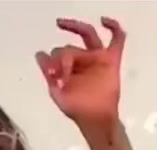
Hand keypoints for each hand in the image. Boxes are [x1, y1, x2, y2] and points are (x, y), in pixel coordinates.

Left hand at [35, 16, 124, 134]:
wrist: (95, 120)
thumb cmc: (78, 110)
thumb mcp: (58, 94)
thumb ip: (48, 75)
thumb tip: (39, 54)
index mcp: (69, 68)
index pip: (59, 55)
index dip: (54, 61)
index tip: (52, 73)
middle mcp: (82, 61)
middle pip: (70, 46)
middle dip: (62, 53)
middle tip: (55, 59)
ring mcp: (97, 59)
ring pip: (88, 35)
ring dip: (76, 27)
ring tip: (63, 25)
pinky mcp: (111, 61)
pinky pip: (117, 39)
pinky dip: (114, 27)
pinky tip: (104, 21)